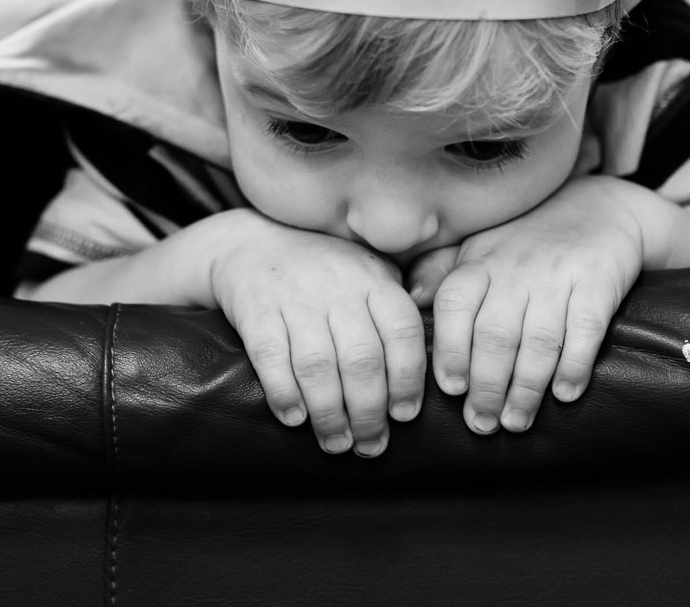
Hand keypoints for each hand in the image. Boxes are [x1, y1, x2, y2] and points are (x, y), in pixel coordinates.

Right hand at [207, 210, 424, 456]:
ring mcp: (294, 297)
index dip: (408, 380)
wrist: (252, 243)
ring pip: (318, 365)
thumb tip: (437, 362)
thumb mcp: (367, 272)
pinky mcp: (256, 310)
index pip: (401, 331)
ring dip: (329, 414)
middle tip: (370, 446)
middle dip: (369, 412)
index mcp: (372, 279)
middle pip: (362, 358)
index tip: (405, 416)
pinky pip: (271, 358)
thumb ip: (396, 309)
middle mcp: (337, 286)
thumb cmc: (323, 270)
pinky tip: (295, 419)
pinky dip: (284, 394)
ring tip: (337, 443)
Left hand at [408, 176, 649, 435]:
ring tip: (516, 422)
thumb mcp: (479, 245)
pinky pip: (585, 330)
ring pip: (538, 340)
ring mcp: (558, 277)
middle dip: (486, 386)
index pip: (456, 305)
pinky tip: (564, 395)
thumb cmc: (527, 239)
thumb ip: (442, 271)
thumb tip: (409, 297)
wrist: (601, 209)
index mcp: (480, 262)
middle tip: (481, 424)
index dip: (450, 348)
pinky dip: (575, 365)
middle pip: (495, 334)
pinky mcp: (598, 283)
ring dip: (525, 388)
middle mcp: (516, 269)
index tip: (450, 388)